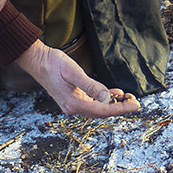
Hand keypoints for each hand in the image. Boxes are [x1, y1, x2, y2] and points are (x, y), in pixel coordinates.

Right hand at [13, 40, 139, 117]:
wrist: (36, 60)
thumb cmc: (53, 63)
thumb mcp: (73, 72)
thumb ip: (90, 85)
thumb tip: (107, 98)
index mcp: (74, 103)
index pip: (103, 110)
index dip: (121, 109)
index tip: (136, 105)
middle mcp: (73, 107)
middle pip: (101, 112)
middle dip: (120, 108)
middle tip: (136, 102)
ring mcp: (72, 104)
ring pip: (98, 108)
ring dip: (113, 104)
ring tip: (128, 97)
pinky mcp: (72, 98)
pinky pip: (92, 102)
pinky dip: (104, 98)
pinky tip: (114, 93)